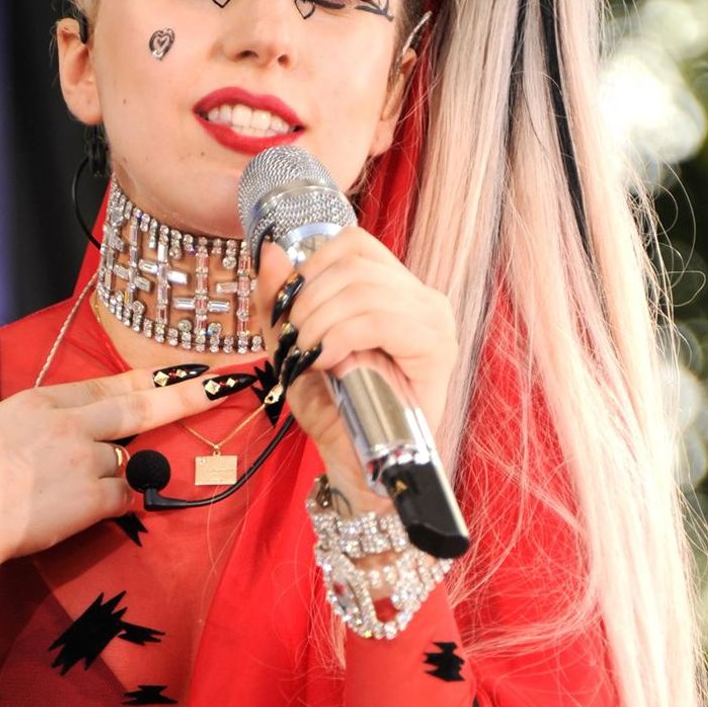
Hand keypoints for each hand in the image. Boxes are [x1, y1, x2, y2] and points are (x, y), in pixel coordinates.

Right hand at [0, 326, 247, 572]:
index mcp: (38, 402)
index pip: (106, 386)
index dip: (146, 379)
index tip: (182, 371)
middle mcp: (71, 425)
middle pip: (140, 407)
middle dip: (187, 395)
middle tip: (226, 383)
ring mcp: (86, 461)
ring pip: (127, 461)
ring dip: (121, 472)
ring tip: (76, 488)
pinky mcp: (93, 501)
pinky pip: (123, 499)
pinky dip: (117, 504)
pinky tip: (88, 511)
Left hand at [255, 231, 458, 488]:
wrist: (358, 461)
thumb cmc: (334, 408)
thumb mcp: (293, 345)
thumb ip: (279, 301)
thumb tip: (272, 251)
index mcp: (393, 290)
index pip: (354, 245)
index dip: (311, 265)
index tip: (287, 304)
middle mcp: (421, 298)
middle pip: (354, 265)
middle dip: (308, 300)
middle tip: (293, 339)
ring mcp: (433, 321)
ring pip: (365, 290)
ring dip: (321, 321)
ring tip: (307, 354)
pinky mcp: (435, 348)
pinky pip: (381, 321)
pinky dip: (343, 336)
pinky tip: (327, 360)